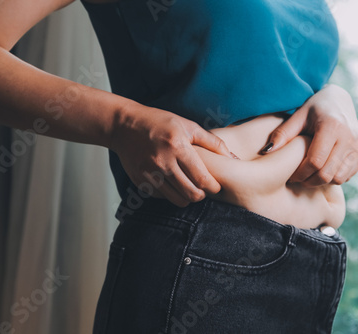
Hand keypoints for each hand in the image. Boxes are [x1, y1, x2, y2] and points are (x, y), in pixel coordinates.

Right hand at [110, 100, 232, 206]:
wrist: (124, 125)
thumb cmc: (159, 123)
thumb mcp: (188, 126)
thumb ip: (212, 142)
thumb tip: (232, 157)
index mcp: (177, 147)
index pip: (202, 179)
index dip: (213, 187)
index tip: (216, 186)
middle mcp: (162, 162)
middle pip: (191, 194)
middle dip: (202, 195)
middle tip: (204, 188)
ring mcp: (149, 174)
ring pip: (177, 200)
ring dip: (187, 197)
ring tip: (190, 188)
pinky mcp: (139, 181)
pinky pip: (161, 197)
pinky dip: (170, 194)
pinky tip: (172, 183)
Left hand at [260, 84, 357, 186]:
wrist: (339, 101)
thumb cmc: (313, 110)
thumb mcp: (296, 117)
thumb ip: (282, 134)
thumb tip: (266, 151)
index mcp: (332, 126)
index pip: (315, 162)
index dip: (300, 173)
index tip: (290, 175)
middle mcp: (350, 136)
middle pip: (327, 174)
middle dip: (309, 181)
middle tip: (298, 178)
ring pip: (338, 178)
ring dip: (321, 181)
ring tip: (309, 174)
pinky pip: (347, 176)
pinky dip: (333, 177)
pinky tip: (322, 169)